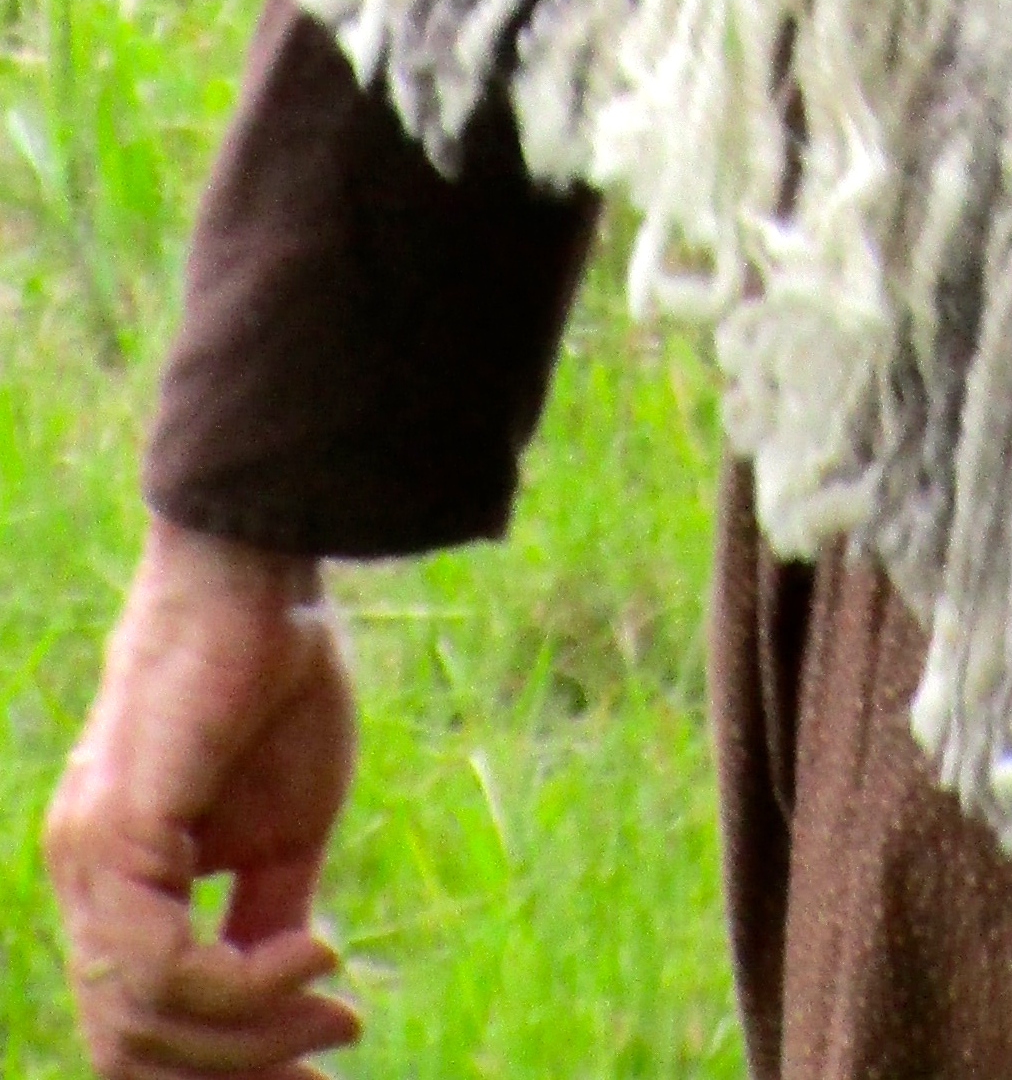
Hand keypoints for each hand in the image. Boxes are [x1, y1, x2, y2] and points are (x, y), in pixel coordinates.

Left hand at [45, 518, 359, 1072]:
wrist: (261, 574)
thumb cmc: (276, 680)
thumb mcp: (284, 827)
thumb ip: (266, 914)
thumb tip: (285, 1001)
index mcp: (113, 882)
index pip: (137, 1026)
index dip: (221, 1069)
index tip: (315, 1073)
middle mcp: (82, 883)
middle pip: (130, 1049)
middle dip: (237, 1074)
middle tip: (330, 1063)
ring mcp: (89, 862)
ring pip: (143, 1023)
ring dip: (251, 1039)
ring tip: (336, 1008)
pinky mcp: (116, 835)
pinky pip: (163, 967)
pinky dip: (243, 987)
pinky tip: (313, 953)